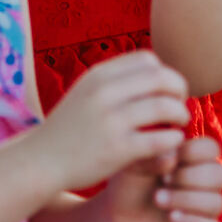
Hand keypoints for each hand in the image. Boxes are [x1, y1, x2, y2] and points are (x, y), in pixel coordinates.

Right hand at [35, 51, 191, 193]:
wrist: (41, 161)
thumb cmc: (70, 128)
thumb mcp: (86, 92)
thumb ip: (114, 82)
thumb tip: (153, 71)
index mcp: (98, 75)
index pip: (147, 59)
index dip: (165, 73)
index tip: (166, 91)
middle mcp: (104, 93)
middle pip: (161, 78)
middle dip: (179, 90)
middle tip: (180, 105)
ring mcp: (110, 121)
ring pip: (164, 106)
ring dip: (181, 114)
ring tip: (180, 124)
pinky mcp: (117, 149)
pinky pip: (160, 139)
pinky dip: (174, 139)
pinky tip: (172, 143)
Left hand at [107, 136, 221, 221]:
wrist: (116, 221)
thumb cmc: (129, 187)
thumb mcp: (135, 166)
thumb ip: (153, 157)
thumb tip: (172, 155)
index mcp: (192, 160)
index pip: (211, 149)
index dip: (194, 151)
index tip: (170, 158)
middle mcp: (204, 183)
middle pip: (219, 174)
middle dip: (190, 177)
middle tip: (164, 180)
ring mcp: (205, 209)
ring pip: (216, 202)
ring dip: (187, 199)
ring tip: (158, 199)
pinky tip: (172, 218)